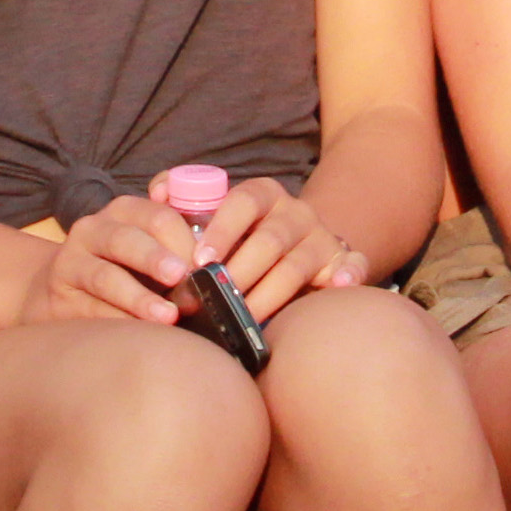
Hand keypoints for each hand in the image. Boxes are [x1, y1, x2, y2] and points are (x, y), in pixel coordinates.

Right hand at [13, 194, 200, 326]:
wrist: (61, 287)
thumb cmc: (124, 266)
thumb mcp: (148, 242)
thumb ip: (182, 239)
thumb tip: (219, 256)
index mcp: (124, 211)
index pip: (158, 216)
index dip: (185, 240)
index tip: (208, 265)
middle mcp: (94, 229)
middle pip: (126, 241)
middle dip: (157, 259)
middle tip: (183, 278)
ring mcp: (72, 262)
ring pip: (106, 277)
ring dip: (139, 298)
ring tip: (167, 316)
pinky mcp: (59, 296)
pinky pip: (91, 310)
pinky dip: (118, 323)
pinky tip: (140, 335)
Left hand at [188, 172, 363, 316]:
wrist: (298, 245)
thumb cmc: (243, 237)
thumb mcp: (215, 213)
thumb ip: (180, 199)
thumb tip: (157, 193)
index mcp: (262, 194)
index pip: (243, 202)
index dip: (222, 230)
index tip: (199, 261)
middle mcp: (295, 212)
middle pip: (269, 240)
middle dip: (239, 273)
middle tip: (215, 300)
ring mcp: (321, 238)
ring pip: (296, 266)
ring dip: (269, 295)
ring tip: (244, 317)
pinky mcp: (343, 263)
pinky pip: (353, 265)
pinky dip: (349, 274)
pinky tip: (337, 287)